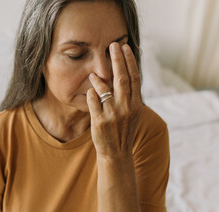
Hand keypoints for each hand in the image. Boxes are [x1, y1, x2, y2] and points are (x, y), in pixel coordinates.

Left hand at [86, 42, 142, 160]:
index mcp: (136, 105)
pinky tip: (89, 89)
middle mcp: (126, 108)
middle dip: (117, 60)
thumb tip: (125, 75)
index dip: (130, 61)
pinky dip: (91, 93)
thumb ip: (130, 96)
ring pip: (105, 89)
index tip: (125, 47)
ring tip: (93, 73)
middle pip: (122, 79)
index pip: (135, 78)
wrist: (116, 153)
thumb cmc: (123, 131)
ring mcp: (112, 115)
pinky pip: (93, 101)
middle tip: (112, 45)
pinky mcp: (99, 121)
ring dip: (99, 78)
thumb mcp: (132, 114)